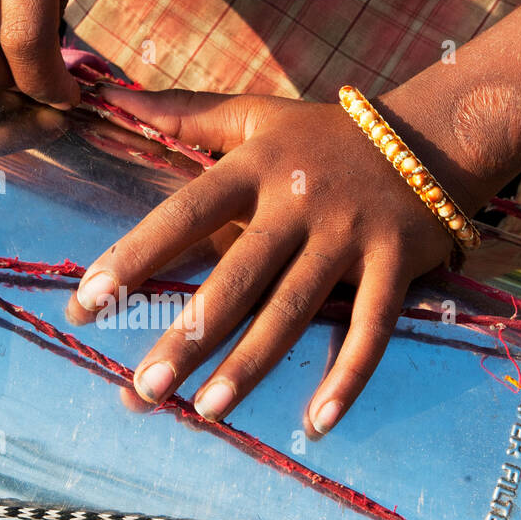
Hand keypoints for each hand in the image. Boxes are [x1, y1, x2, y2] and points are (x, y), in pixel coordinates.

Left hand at [70, 86, 488, 436]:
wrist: (432, 133)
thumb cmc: (324, 134)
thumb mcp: (255, 113)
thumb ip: (181, 112)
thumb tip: (106, 95)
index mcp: (255, 166)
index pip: (184, 213)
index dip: (137, 254)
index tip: (88, 299)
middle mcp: (299, 202)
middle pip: (237, 277)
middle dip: (190, 335)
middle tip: (145, 388)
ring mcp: (350, 235)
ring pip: (294, 310)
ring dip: (251, 366)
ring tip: (207, 410)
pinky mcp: (398, 264)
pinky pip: (371, 329)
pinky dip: (348, 377)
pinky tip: (317, 424)